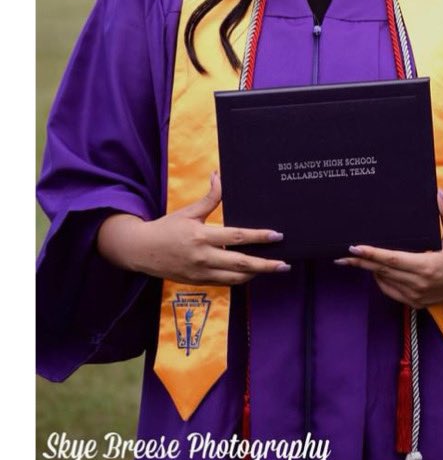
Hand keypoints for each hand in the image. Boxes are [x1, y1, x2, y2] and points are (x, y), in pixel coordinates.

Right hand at [97, 172, 288, 284]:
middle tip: (284, 264)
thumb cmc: (166, 228)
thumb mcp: (188, 211)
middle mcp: (203, 257)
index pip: (237, 237)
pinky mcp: (198, 283)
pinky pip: (225, 284)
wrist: (141, 251)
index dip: (259, 237)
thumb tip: (220, 176)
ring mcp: (201, 273)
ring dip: (256, 274)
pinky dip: (240, 279)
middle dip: (266, 265)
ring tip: (273, 268)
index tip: (277, 235)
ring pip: (235, 278)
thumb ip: (209, 198)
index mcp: (201, 236)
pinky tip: (251, 273)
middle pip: (241, 264)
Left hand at [334, 188, 442, 307]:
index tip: (354, 247)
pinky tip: (375, 270)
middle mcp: (419, 284)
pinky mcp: (416, 304)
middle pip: (382, 271)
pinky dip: (381, 280)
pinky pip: (391, 291)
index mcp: (427, 267)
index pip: (392, 260)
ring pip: (384, 282)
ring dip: (370, 270)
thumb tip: (436, 192)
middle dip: (361, 262)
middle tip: (340, 254)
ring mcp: (416, 296)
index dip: (371, 254)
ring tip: (356, 258)